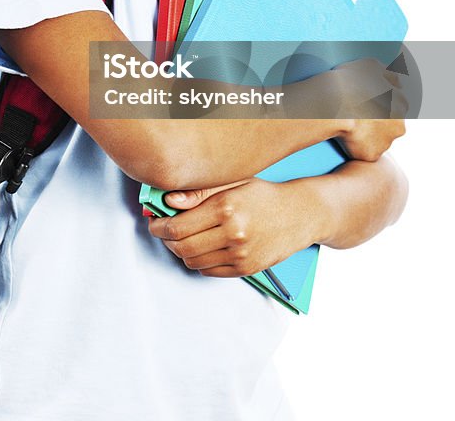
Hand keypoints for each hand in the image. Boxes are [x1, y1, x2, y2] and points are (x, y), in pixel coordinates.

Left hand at [147, 178, 321, 277]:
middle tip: (163, 231)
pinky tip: (202, 246)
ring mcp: (240, 254)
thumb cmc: (263, 195)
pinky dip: (199, 261)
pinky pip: (209, 271)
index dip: (159, 226)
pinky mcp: (245, 269)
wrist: (299, 215)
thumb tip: (169, 201)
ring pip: (193, 262)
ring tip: (183, 238)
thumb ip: (199, 192)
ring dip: (181, 251)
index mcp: (226, 207)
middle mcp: (233, 233)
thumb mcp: (233, 182)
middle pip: (182, 247)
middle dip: (166, 240)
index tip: (155, 222)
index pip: (178, 226)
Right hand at [331, 59, 406, 160]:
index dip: (380, 105)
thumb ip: (386, 73)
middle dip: (378, 123)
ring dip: (367, 136)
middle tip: (358, 116)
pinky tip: (344, 137)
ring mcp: (386, 143)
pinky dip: (356, 147)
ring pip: (377, 141)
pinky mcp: (371, 155)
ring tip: (348, 127)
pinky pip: (363, 153)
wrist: (337, 102)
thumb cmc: (352, 80)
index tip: (366, 103)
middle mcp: (399, 126)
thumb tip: (393, 79)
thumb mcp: (373, 65)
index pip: (395, 106)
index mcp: (401, 103)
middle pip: (389, 127)